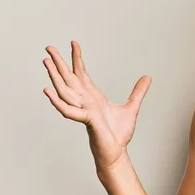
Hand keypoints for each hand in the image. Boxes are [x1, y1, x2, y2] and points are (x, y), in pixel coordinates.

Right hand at [42, 41, 151, 170]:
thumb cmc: (118, 133)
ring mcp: (83, 110)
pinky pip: (68, 110)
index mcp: (92, 96)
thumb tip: (148, 77)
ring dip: (54, 76)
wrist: (117, 151)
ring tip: (46, 62)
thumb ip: (138, 92)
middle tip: (48, 47)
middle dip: (58, 62)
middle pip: (68, 78)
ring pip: (64, 90)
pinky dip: (57, 101)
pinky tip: (47, 91)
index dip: (77, 58)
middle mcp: (84, 100)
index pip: (82, 72)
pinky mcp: (86, 120)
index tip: (74, 43)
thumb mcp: (132, 107)